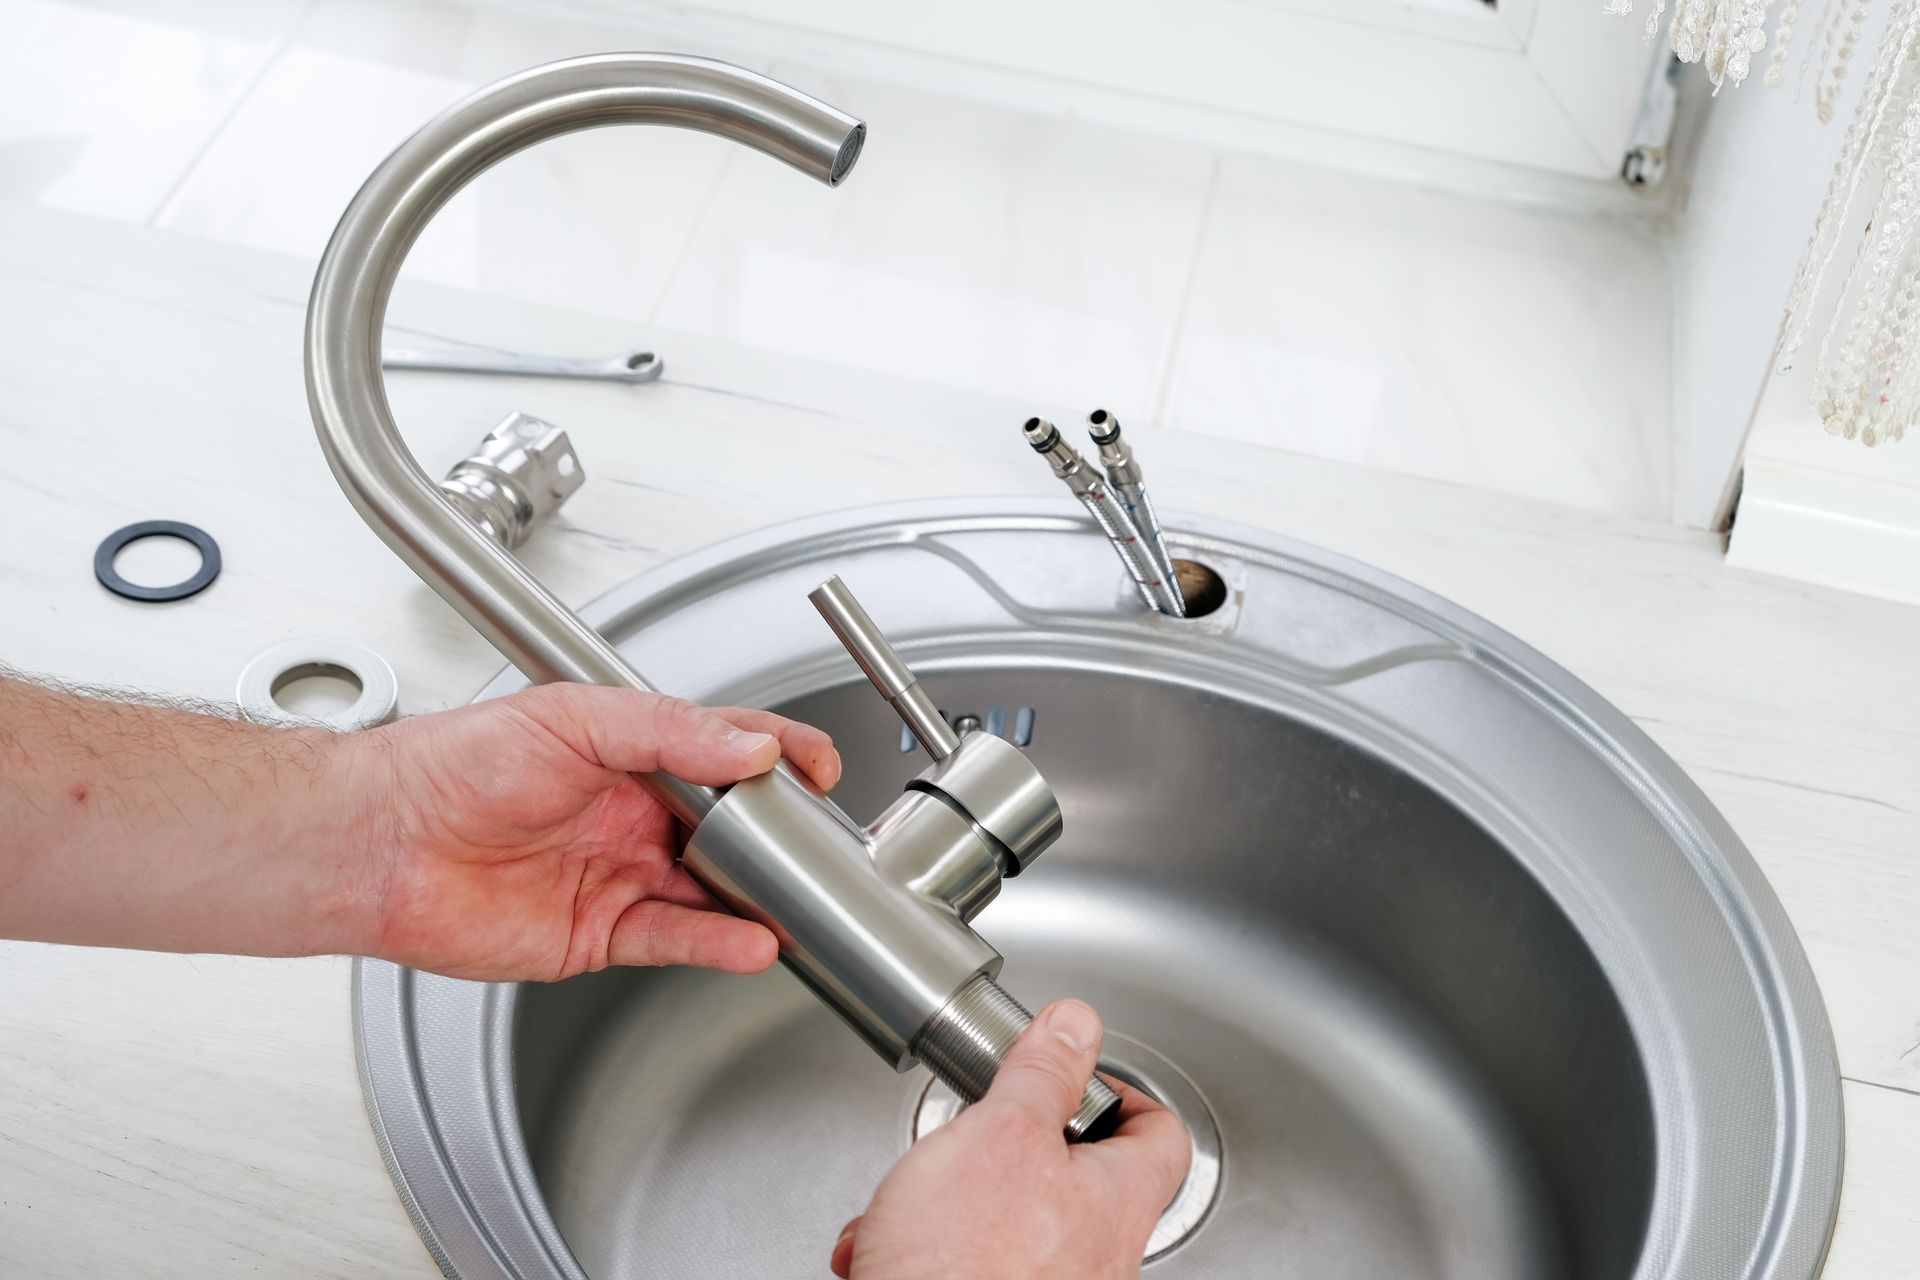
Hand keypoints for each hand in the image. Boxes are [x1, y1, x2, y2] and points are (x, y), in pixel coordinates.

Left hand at [345, 684, 839, 981]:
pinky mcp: (598, 934)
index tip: (818, 766)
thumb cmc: (453, 763)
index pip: (724, 750)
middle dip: (778, 838)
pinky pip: (673, 939)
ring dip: (757, 900)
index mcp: (629, 754)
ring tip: (799, 906)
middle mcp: (630, 815)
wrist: (383, 841)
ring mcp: (617, 876)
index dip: (776, 756)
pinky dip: (716, 943)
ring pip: (710, 892)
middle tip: (817, 846)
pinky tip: (749, 941)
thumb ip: (668, 731)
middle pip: (729, 829)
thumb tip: (747, 749)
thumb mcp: (574, 719)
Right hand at [831, 1000, 1190, 1279]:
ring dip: (953, 1198)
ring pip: (1014, 1221)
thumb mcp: (1001, 1132)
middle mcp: (1099, 1257)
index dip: (1122, 1092)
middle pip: (1078, 1176)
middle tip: (979, 1132)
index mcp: (1117, 1203)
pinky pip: (975, 1263)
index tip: (1077, 1076)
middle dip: (1009, 1146)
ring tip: (915, 1199)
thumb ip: (1043, 1074)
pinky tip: (889, 1244)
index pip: (1160, 1133)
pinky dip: (931, 1246)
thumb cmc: (960, 1266)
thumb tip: (1077, 1026)